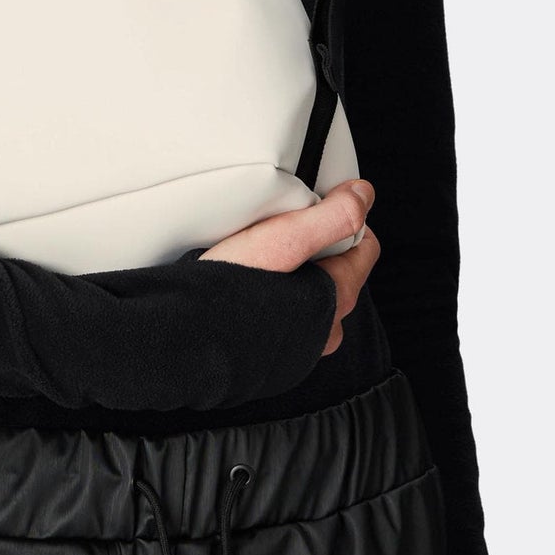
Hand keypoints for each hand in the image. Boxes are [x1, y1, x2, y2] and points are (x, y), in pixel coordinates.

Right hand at [190, 178, 380, 355]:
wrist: (189, 338)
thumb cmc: (233, 288)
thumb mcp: (285, 238)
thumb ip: (332, 216)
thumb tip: (363, 195)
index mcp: (339, 296)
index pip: (366, 245)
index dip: (342, 219)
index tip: (313, 210)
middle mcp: (328, 330)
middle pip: (338, 271)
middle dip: (314, 250)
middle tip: (276, 236)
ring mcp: (304, 348)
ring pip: (311, 297)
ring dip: (292, 277)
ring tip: (257, 263)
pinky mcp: (278, 359)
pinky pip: (288, 320)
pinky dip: (275, 303)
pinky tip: (248, 292)